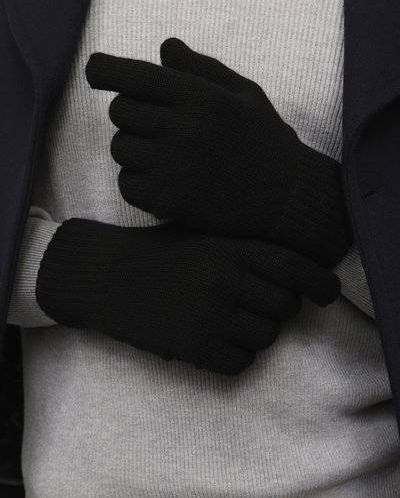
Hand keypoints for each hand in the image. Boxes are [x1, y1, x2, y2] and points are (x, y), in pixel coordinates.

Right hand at [36, 221, 339, 374]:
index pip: (293, 267)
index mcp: (228, 248)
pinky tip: (215, 343)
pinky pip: (240, 363)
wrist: (105, 274)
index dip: (320, 282)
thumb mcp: (200, 236)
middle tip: (255, 305)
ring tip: (228, 322)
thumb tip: (290, 277)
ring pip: (266, 336)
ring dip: (256, 333)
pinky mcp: (191, 347)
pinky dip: (235, 357)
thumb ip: (242, 250)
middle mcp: (224, 279)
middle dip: (278, 309)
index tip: (329, 292)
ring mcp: (209, 314)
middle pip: (285, 306)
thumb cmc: (154, 252)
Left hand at [86, 39, 351, 266]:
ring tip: (164, 154)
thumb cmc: (264, 140)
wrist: (285, 197)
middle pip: (120, 111)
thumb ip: (202, 68)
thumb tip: (165, 46)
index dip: (104, 69)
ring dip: (134, 148)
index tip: (95, 71)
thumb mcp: (243, 93)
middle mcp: (182, 129)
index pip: (133, 76)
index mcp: (200, 97)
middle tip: (156, 124)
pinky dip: (137, 181)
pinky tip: (163, 179)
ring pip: (119, 147)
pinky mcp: (167, 201)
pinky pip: (126, 184)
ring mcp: (172, 167)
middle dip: (131, 113)